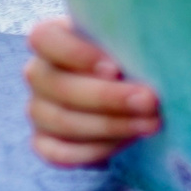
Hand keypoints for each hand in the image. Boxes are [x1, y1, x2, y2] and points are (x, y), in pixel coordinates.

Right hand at [25, 16, 159, 166]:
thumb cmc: (138, 54)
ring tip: (151, 123)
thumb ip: (132, 40)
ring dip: (110, 125)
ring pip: (61, 121)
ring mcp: (39, 109)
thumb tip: (151, 51)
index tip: (116, 68)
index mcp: (53, 38)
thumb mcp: (135, 39)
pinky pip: (60, 153)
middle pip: (58, 86)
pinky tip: (129, 141)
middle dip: (107, 97)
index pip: (44, 39)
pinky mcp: (45, 142)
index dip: (76, 54)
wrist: (139, 91)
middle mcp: (39, 73)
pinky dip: (96, 149)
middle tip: (150, 100)